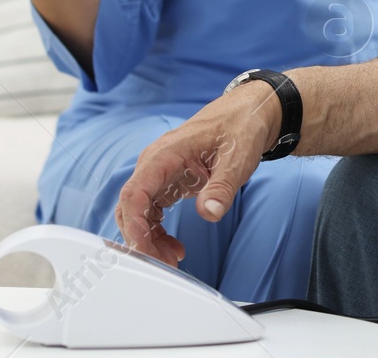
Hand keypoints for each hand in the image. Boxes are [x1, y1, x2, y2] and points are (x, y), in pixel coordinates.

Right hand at [114, 83, 281, 265]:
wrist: (247, 114)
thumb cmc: (241, 128)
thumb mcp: (237, 158)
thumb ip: (222, 187)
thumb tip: (209, 214)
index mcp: (164, 154)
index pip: (134, 193)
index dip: (134, 225)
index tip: (145, 250)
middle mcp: (154, 163)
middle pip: (129, 207)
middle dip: (140, 239)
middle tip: (162, 264)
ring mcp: (158, 172)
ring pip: (138, 212)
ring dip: (148, 239)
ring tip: (172, 259)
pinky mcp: (166, 181)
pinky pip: (150, 211)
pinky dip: (157, 232)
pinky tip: (174, 246)